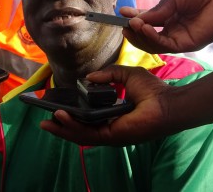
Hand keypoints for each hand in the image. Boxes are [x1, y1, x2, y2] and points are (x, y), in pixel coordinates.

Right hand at [40, 65, 174, 145]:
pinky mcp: (112, 136)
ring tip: (47, 122)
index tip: (58, 108)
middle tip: (45, 121)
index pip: (86, 119)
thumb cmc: (151, 90)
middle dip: (61, 127)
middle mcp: (108, 127)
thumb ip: (107, 75)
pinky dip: (72, 126)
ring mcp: (109, 133)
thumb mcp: (125, 75)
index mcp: (111, 115)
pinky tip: (61, 117)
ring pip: (80, 134)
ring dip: (62, 128)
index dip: (72, 116)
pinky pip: (87, 133)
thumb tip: (89, 77)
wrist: (167, 101)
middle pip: (79, 130)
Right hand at [120, 0, 212, 53]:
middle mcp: (172, 28)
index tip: (122, 12)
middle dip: (134, 30)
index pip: (148, 20)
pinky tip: (143, 27)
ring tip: (131, 25)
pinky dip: (150, 37)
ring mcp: (177, 37)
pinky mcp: (184, 44)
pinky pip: (163, 44)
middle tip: (124, 23)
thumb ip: (157, 10)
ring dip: (139, 35)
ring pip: (152, 43)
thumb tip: (137, 19)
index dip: (134, 17)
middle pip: (147, 35)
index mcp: (170, 14)